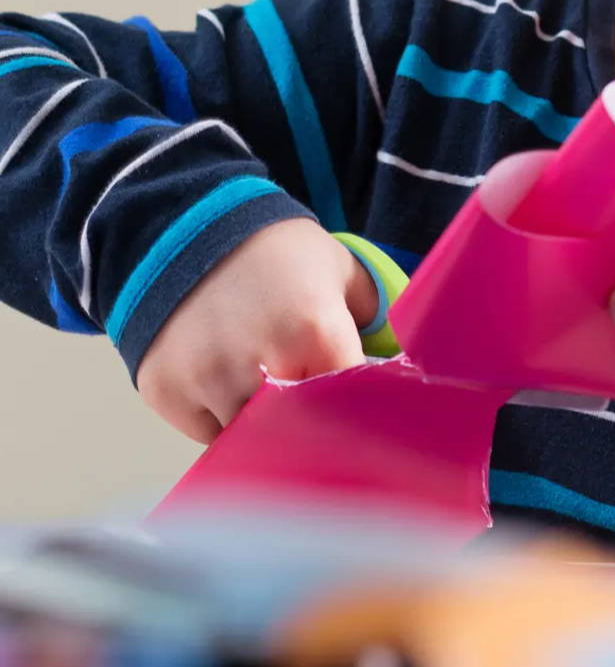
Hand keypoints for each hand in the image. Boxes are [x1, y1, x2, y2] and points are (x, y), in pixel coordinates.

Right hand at [137, 220, 378, 444]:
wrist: (183, 226)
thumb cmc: (273, 251)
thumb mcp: (338, 269)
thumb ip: (372, 319)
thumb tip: (395, 365)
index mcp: (313, 333)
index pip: (349, 409)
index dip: (355, 416)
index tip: (355, 415)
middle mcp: (259, 365)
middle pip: (298, 434)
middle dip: (308, 427)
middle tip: (309, 407)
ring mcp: (208, 382)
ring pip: (248, 439)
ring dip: (259, 425)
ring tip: (260, 380)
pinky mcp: (166, 392)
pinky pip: (206, 434)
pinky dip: (218, 419)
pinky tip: (221, 379)